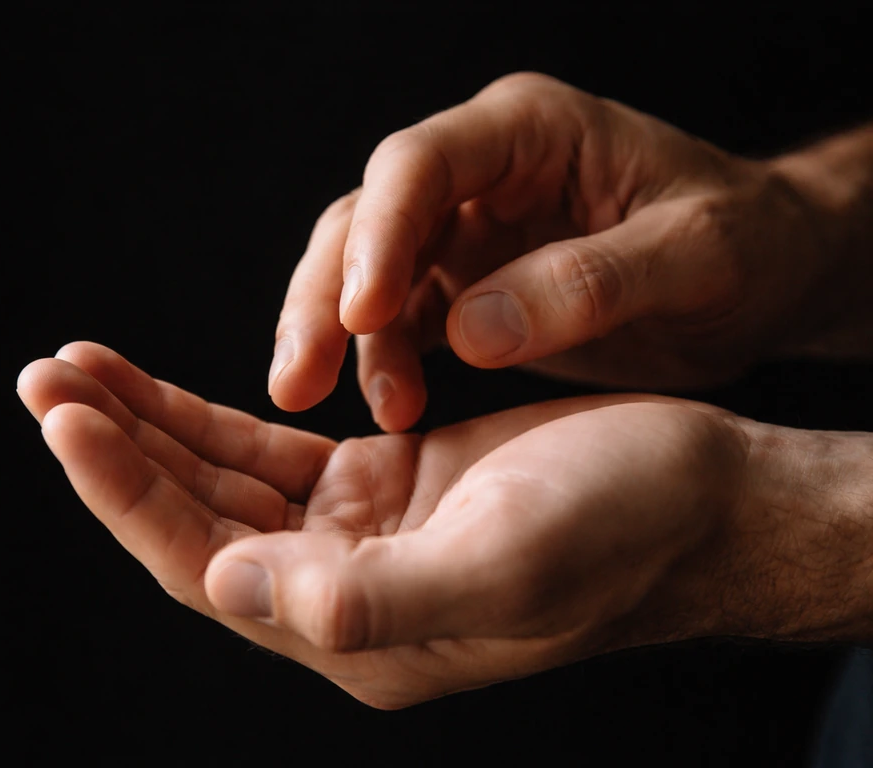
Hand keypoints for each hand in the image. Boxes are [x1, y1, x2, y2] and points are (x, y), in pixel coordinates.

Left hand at [18, 342, 872, 707]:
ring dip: (149, 426)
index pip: (204, 565)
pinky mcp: (382, 483)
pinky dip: (209, 416)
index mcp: (359, 629)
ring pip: (221, 479)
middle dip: (116, 449)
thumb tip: (234, 588)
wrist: (698, 494)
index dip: (128, 493)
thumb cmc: (626, 530)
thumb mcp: (506, 565)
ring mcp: (358, 536)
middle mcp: (343, 591)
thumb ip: (374, 597)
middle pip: (194, 519)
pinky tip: (161, 389)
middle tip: (46, 380)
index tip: (68, 419)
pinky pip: (269, 450)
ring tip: (77, 372)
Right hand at [269, 72, 838, 430]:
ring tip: (357, 411)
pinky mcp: (466, 286)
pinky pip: (399, 319)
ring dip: (342, 341)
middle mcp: (483, 173)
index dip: (380, 235)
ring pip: (366, 272)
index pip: (420, 164)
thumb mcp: (697, 255)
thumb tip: (472, 333)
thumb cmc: (747, 244)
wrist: (764, 275)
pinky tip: (389, 410)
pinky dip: (382, 363)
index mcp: (531, 133)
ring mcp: (467, 230)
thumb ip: (591, 284)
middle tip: (296, 378)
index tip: (363, 314)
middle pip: (366, 219)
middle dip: (324, 298)